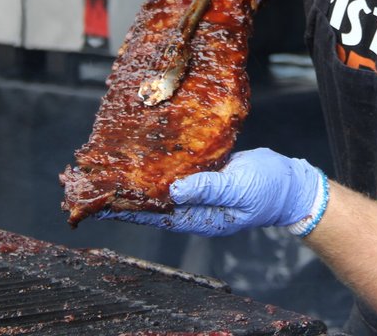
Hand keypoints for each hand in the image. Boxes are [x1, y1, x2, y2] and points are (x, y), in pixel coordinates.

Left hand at [97, 148, 327, 237]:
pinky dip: (154, 168)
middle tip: (86, 186)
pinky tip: (140, 159)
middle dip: (119, 196)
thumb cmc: (268, 189)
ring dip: (132, 181)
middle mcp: (190, 208)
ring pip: (156, 189)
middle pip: (147, 204)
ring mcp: (195, 193)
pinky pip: (171, 174)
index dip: (123, 210)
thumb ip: (208, 189)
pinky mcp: (201, 178)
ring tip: (104, 172)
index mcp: (198, 217)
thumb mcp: (240, 187)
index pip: (152, 215)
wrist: (290, 183)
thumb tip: (173, 190)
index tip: (97, 205)